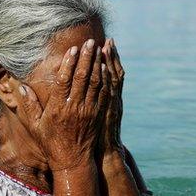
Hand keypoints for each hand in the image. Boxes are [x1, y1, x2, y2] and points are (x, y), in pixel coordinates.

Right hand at [17, 38, 110, 170]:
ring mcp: (88, 111)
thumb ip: (27, 106)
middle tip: (90, 42)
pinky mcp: (98, 114)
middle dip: (87, 58)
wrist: (72, 161)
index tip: (73, 49)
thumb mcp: (34, 126)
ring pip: (95, 83)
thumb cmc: (51, 143)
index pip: (64, 81)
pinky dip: (105, 78)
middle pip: (82, 78)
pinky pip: (103, 93)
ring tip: (99, 49)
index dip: (69, 64)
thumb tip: (18, 87)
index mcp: (58, 109)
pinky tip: (106, 67)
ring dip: (98, 64)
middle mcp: (74, 108)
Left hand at [100, 38, 124, 157]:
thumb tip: (83, 86)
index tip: (105, 44)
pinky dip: (109, 80)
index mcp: (104, 99)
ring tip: (107, 47)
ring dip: (110, 63)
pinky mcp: (105, 113)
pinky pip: (108, 93)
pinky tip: (106, 68)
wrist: (99, 155)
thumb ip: (92, 100)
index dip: (109, 60)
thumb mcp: (95, 116)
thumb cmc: (90, 137)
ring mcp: (108, 105)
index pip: (108, 74)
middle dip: (110, 57)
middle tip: (109, 40)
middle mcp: (109, 100)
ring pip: (111, 81)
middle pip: (111, 74)